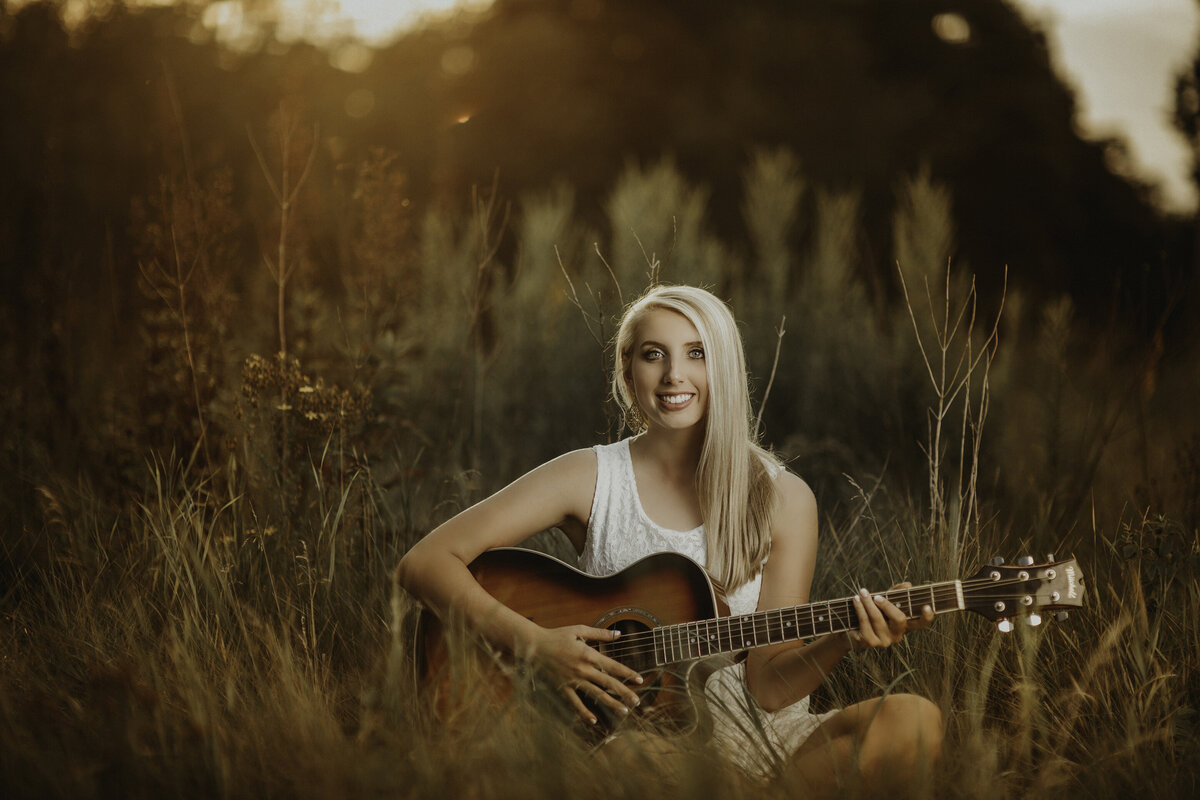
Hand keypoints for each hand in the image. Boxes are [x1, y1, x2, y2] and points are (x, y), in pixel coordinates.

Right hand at [526, 625, 643, 724]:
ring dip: (611, 703)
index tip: (640, 680)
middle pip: (608, 683)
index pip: (613, 666)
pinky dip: (584, 713)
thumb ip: (600, 633)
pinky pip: (575, 703)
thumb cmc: (556, 636)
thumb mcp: (579, 630)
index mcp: (589, 654)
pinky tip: (593, 721)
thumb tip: (619, 633)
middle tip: (638, 701)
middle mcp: (583, 669)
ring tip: (624, 711)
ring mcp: (573, 680)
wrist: (533, 646)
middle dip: (625, 692)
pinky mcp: (562, 688)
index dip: (627, 673)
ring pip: (596, 694)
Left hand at [847, 582, 933, 649]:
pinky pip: (865, 622)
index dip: (926, 617)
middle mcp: (897, 635)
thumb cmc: (870, 613)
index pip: (920, 624)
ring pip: (878, 619)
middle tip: (877, 596)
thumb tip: (908, 585)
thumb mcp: (883, 602)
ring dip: (868, 603)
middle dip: (888, 605)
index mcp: (903, 625)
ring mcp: (884, 641)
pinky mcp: (870, 642)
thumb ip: (895, 593)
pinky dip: (860, 608)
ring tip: (862, 592)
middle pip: (899, 619)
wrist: (849, 630)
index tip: (927, 606)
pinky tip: (855, 600)